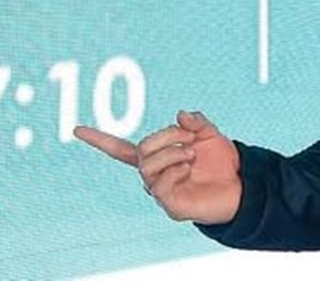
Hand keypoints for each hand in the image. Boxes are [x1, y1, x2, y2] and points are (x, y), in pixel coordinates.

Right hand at [75, 110, 241, 225]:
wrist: (242, 185)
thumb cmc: (223, 162)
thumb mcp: (209, 133)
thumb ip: (194, 121)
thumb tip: (179, 114)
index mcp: (157, 157)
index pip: (120, 149)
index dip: (99, 139)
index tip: (76, 129)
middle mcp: (154, 175)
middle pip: (141, 150)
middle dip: (165, 136)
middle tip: (190, 139)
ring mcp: (160, 191)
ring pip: (148, 165)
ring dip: (173, 152)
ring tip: (192, 155)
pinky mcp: (170, 205)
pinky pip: (160, 183)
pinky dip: (176, 168)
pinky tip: (190, 169)